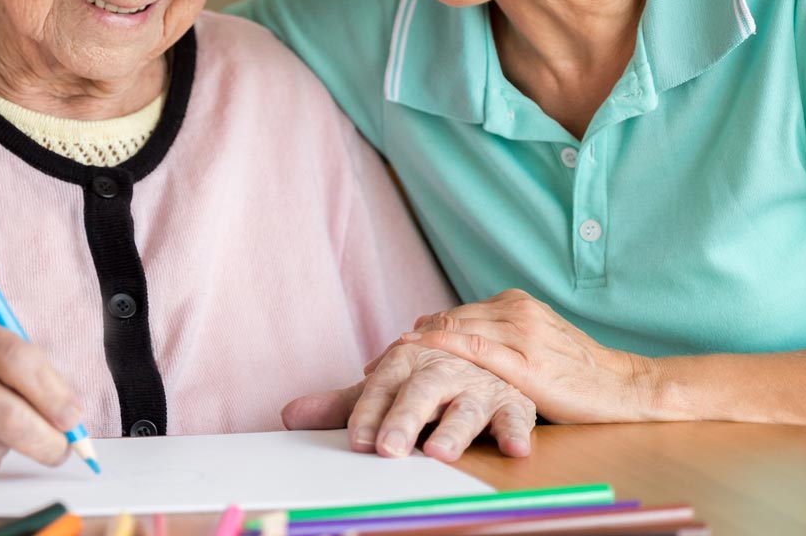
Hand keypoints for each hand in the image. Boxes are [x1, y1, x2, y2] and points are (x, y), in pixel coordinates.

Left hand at [282, 344, 537, 461]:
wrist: (486, 353)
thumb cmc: (428, 383)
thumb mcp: (387, 390)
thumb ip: (344, 406)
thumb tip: (287, 416)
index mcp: (406, 362)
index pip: (381, 388)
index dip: (368, 414)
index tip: (358, 441)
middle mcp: (442, 370)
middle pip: (420, 393)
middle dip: (404, 420)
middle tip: (388, 449)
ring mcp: (478, 385)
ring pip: (466, 406)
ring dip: (455, 429)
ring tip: (440, 451)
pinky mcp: (512, 400)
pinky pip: (518, 415)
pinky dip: (517, 431)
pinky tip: (515, 449)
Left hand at [385, 289, 659, 425]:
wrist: (625, 386)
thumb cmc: (578, 372)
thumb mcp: (537, 342)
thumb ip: (498, 335)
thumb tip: (449, 338)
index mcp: (516, 303)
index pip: (454, 314)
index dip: (419, 333)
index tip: (389, 352)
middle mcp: (516, 311)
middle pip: (448, 321)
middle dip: (409, 344)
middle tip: (375, 366)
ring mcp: (522, 334)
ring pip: (455, 332)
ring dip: (417, 350)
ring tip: (383, 370)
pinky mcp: (527, 362)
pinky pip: (476, 351)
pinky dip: (443, 349)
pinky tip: (420, 359)